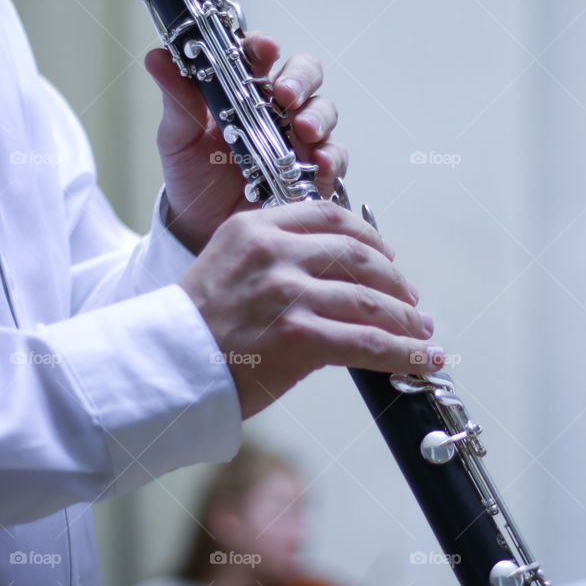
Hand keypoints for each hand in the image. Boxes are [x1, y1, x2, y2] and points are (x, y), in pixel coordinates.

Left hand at [148, 33, 344, 252]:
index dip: (264, 46)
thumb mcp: (177, 136)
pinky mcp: (314, 170)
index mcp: (243, 87)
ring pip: (323, 111)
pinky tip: (317, 162)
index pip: (260, 53)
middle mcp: (276, 107)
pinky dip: (330, 156)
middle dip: (300, 79)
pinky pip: (333, 156)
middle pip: (304, 74)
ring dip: (317, 116)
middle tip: (285, 94)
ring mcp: (299, 137)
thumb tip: (157, 57)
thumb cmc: (192, 174)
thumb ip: (176, 97)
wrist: (202, 227)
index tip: (263, 49)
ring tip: (302, 130)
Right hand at [179, 200, 442, 418]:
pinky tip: (423, 359)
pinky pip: (368, 342)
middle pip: (359, 255)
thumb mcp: (226, 268)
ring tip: (422, 333)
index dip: (370, 237)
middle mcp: (274, 253)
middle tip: (411, 301)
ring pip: (371, 302)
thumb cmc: (194, 331)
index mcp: (254, 228)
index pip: (330, 216)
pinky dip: (405, 352)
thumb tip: (338, 281)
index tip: (386, 258)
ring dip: (407, 320)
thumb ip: (276, 260)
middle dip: (395, 281)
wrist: (161, 369)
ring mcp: (288, 294)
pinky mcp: (299, 337)